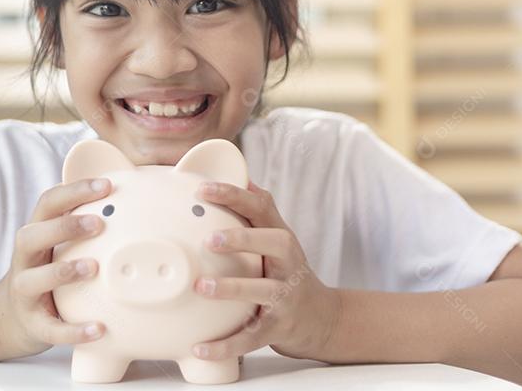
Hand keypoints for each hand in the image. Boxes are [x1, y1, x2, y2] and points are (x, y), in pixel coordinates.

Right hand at [0, 177, 111, 358]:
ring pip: (34, 279)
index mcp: (35, 233)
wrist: (8, 318)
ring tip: (94, 267)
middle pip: (32, 236)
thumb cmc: (45, 270)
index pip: (48, 203)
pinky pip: (52, 329)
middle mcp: (25, 259)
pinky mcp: (33, 324)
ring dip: (63, 271)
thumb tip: (126, 195)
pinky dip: (74, 330)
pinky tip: (99, 329)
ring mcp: (25, 292)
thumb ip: (80, 222)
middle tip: (99, 223)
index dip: (74, 191)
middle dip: (64, 227)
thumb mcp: (56, 244)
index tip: (106, 184)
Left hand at [190, 180, 340, 361]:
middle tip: (210, 239)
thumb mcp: (277, 239)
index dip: (233, 195)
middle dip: (244, 239)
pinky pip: (251, 338)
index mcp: (280, 237)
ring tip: (202, 287)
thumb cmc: (287, 272)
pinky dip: (226, 344)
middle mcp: (287, 263)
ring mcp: (285, 297)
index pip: (261, 207)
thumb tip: (239, 175)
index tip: (203, 189)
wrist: (322, 318)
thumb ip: (258, 212)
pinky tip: (200, 346)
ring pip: (263, 291)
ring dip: (232, 289)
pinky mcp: (278, 329)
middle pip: (274, 244)